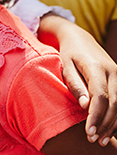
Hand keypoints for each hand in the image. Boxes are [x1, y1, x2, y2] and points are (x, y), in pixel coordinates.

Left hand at [38, 14, 116, 145]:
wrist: (79, 38)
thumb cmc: (69, 53)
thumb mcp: (65, 65)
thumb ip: (75, 84)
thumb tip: (84, 106)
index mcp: (96, 67)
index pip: (100, 96)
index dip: (96, 116)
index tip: (88, 131)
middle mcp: (112, 71)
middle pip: (114, 103)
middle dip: (104, 123)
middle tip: (93, 138)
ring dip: (112, 124)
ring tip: (100, 139)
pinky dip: (116, 116)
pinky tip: (108, 129)